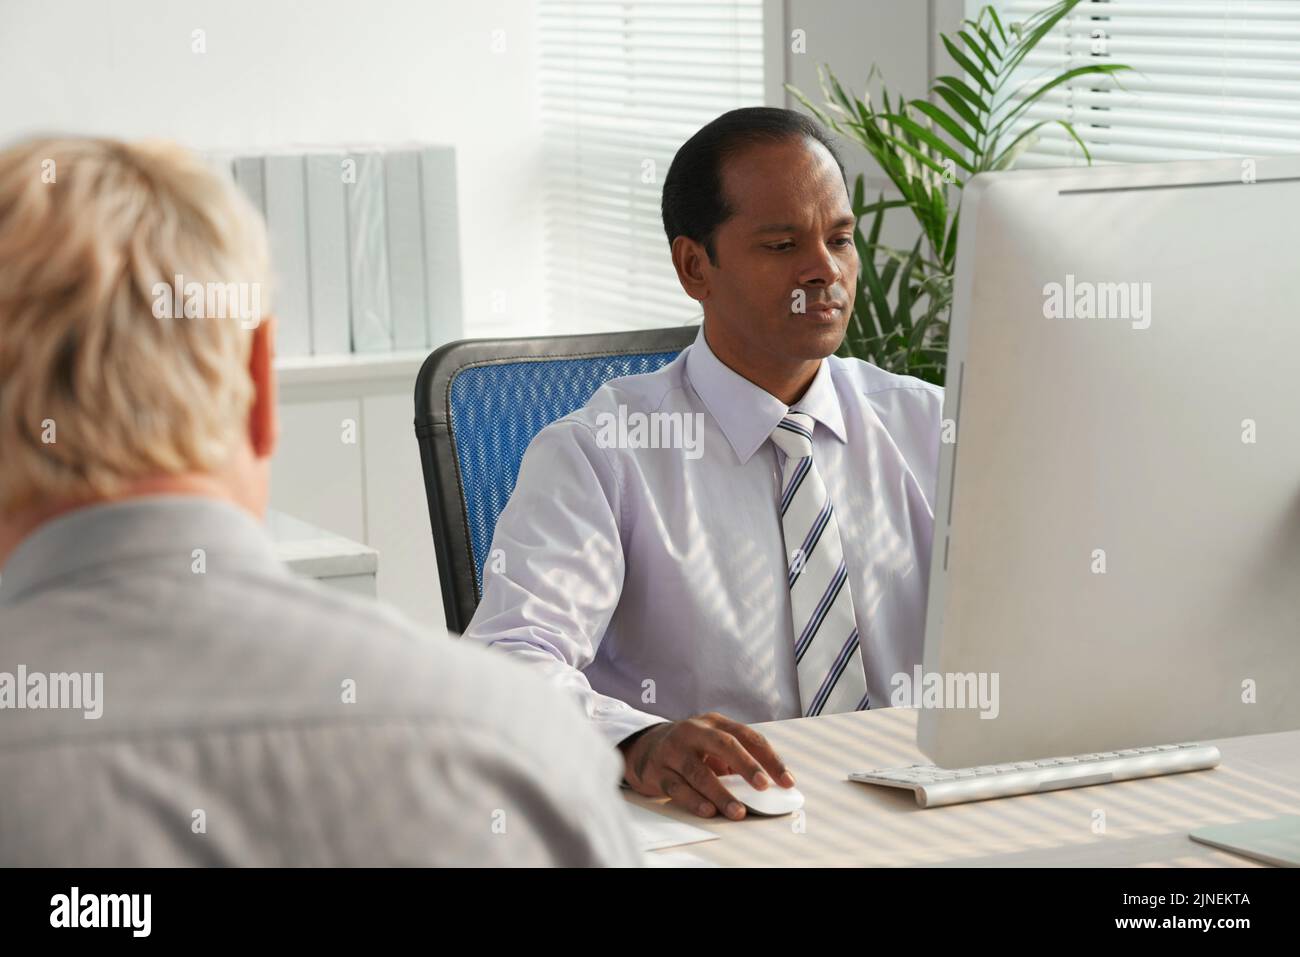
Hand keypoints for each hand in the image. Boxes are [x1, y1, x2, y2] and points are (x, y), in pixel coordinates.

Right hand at [619, 712, 795, 819]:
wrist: (643, 746)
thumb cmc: (689, 748)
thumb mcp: (712, 743)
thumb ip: (736, 759)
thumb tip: (768, 785)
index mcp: (714, 723)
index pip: (748, 736)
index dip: (770, 758)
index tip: (787, 780)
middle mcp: (693, 731)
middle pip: (724, 745)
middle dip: (747, 766)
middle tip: (763, 786)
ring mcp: (673, 750)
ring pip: (699, 772)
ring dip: (721, 794)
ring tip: (738, 811)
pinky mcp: (657, 771)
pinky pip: (678, 788)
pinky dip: (694, 801)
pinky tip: (708, 811)